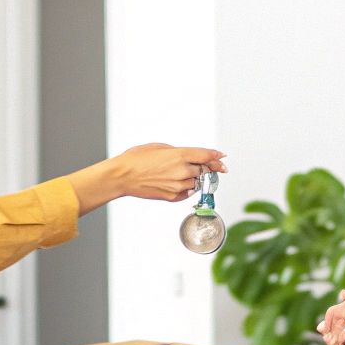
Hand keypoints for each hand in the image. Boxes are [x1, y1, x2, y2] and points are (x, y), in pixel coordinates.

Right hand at [65, 144, 226, 209]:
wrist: (122, 176)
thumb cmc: (136, 159)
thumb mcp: (160, 147)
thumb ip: (180, 152)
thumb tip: (192, 157)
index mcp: (180, 156)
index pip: (206, 156)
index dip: (216, 156)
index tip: (222, 157)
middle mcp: (182, 171)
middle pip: (205, 170)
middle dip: (210, 168)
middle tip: (215, 167)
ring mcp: (178, 186)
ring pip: (197, 182)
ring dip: (197, 178)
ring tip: (186, 173)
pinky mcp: (173, 197)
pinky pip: (188, 193)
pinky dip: (187, 188)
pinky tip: (178, 182)